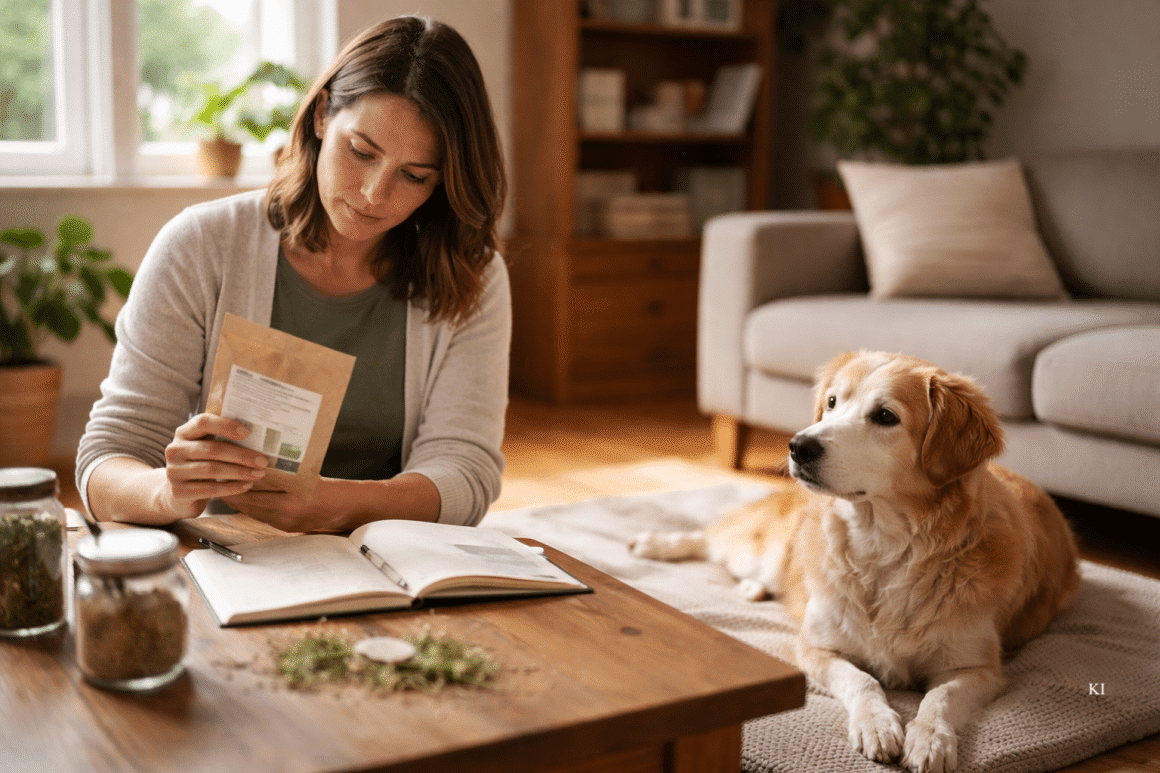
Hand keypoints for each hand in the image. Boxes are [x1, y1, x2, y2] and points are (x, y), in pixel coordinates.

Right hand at [159, 413, 267, 518]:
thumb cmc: (200, 465)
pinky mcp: (178, 492)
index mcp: (184, 433)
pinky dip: (232, 488)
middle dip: (241, 455)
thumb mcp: (206, 448)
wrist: (177, 494)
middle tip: (263, 461)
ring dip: (240, 472)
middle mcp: (175, 450)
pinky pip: (210, 489)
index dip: (225, 425)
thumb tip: (260, 435)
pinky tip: (246, 486)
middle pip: (212, 449)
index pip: (203, 422)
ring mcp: (174, 472)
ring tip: (259, 474)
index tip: (247, 433)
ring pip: (212, 470)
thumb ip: (223, 438)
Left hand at [221, 477, 344, 532]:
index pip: (253, 493)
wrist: (344, 508)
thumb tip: (257, 464)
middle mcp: (284, 514)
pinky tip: (247, 500)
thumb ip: (282, 473)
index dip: (235, 484)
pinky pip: (262, 517)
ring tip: (227, 490)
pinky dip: (253, 508)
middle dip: (232, 493)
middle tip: (218, 481)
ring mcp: (284, 523)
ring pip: (253, 512)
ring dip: (240, 502)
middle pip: (249, 504)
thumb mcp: (304, 475)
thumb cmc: (327, 488)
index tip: (223, 475)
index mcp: (289, 500)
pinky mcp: (285, 528)